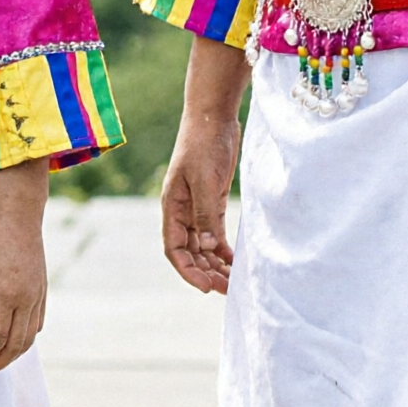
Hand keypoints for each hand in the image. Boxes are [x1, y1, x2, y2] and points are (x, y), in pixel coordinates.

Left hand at [0, 157, 48, 374]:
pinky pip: (36, 325)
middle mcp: (27, 299)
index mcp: (8, 294)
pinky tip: (9, 342)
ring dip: (10, 355)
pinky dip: (23, 340)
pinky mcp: (42, 291)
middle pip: (14, 345)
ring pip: (28, 339)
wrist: (19, 214)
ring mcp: (38, 296)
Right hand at [161, 37, 247, 294]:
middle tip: (228, 289)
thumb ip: (206, 213)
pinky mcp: (212, 202)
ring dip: (215, 264)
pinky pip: (216, 234)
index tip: (207, 287)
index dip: (188, 271)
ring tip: (234, 282)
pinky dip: (224, 249)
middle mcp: (181, 212)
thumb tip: (210, 247)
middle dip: (205, 272)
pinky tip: (236, 262)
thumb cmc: (204, 144)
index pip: (174, 249)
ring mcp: (197, 208)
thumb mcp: (204, 179)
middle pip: (190, 252)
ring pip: (203, 246)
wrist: (213, 117)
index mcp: (171, 207)